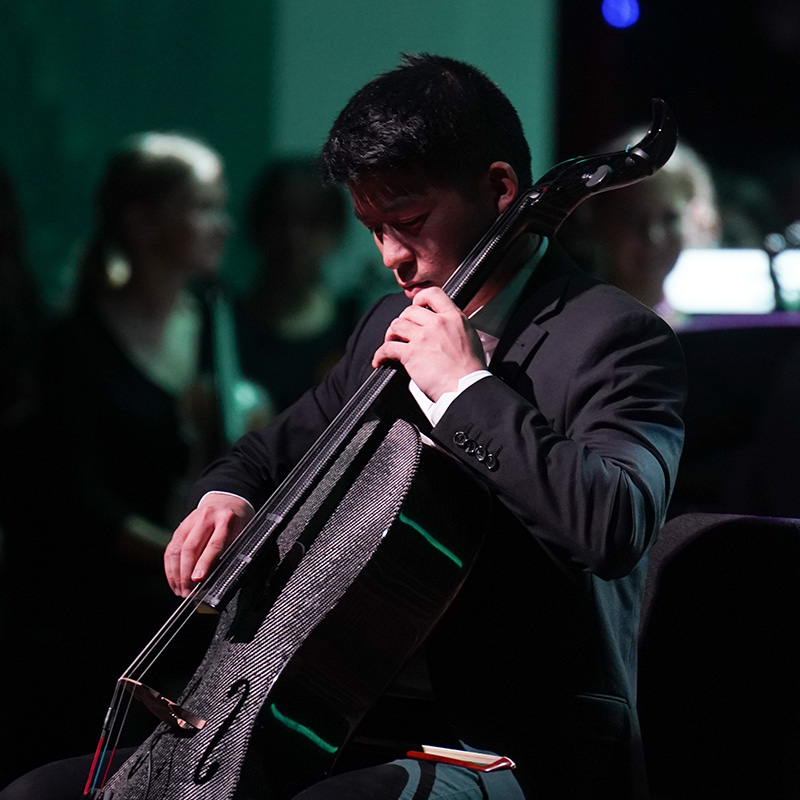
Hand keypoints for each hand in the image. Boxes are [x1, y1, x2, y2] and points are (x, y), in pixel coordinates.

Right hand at [164, 493, 253, 597]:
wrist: (227, 501)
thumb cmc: (238, 523)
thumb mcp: (243, 533)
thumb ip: (232, 551)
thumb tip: (221, 578)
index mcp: (226, 520)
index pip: (214, 543)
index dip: (205, 562)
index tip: (198, 579)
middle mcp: (206, 518)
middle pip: (191, 548)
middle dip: (187, 574)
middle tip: (189, 592)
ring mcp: (190, 522)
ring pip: (177, 550)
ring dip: (177, 574)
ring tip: (181, 591)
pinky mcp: (180, 528)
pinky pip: (171, 549)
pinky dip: (171, 568)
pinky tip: (175, 582)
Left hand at [372, 287, 485, 401]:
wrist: (466, 386)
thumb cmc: (470, 369)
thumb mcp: (470, 337)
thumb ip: (455, 327)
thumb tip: (445, 327)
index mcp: (454, 317)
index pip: (433, 294)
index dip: (420, 298)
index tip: (415, 306)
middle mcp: (437, 323)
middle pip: (409, 312)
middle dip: (403, 321)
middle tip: (402, 333)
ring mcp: (423, 338)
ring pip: (396, 326)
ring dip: (390, 335)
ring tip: (391, 343)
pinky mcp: (411, 354)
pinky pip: (387, 348)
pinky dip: (380, 355)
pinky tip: (380, 360)